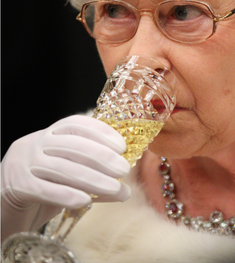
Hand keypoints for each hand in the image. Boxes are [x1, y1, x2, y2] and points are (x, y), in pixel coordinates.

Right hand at [1, 115, 130, 240]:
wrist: (2, 206)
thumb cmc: (40, 189)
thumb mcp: (67, 180)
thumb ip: (94, 180)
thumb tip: (125, 189)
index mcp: (48, 135)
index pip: (76, 124)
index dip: (101, 132)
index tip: (121, 145)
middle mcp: (35, 143)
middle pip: (72, 145)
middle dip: (101, 157)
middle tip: (124, 169)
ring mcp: (24, 162)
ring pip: (62, 167)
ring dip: (92, 178)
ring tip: (114, 188)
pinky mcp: (16, 185)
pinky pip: (44, 188)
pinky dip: (67, 194)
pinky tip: (86, 201)